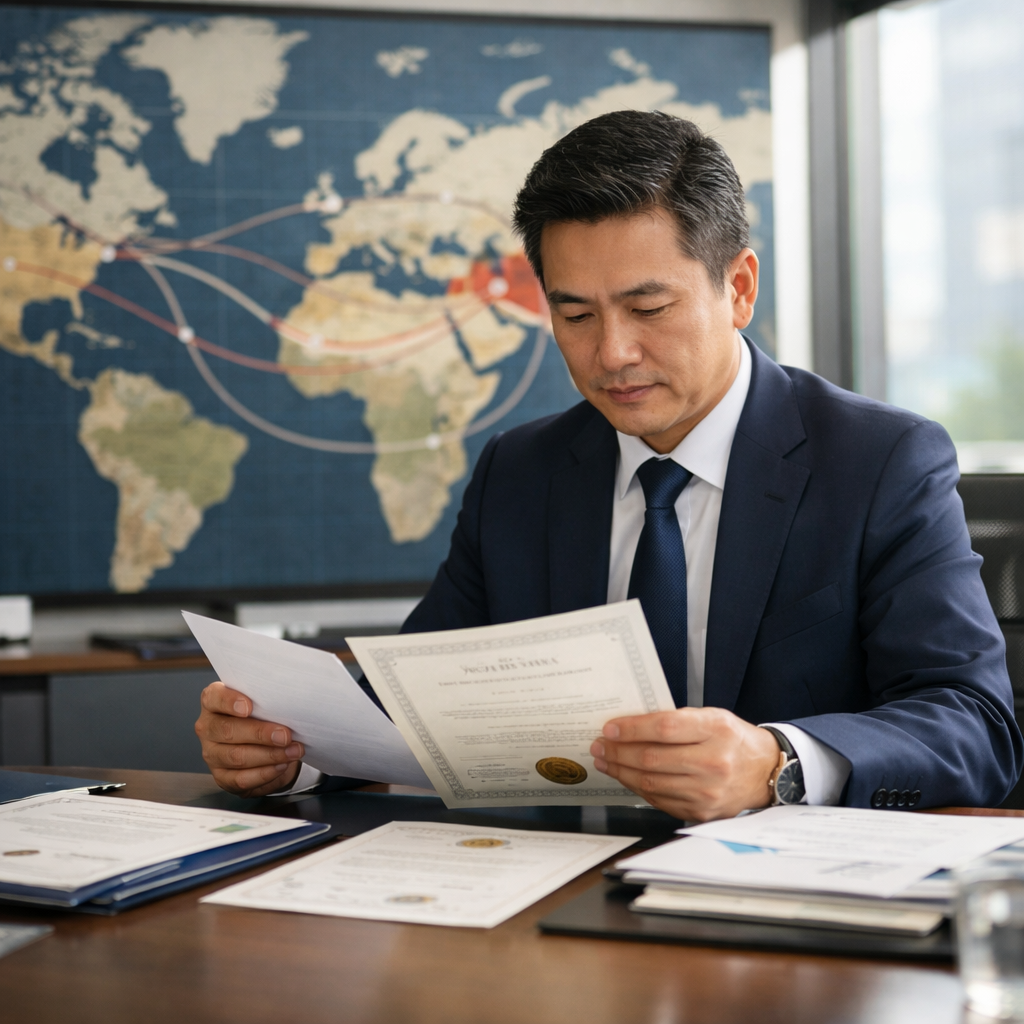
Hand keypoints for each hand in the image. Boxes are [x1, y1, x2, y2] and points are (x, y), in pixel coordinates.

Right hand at [195, 681, 304, 796]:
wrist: (265, 743)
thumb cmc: (262, 714)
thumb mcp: (263, 701)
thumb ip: (266, 699)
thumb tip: (287, 702)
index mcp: (213, 702)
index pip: (214, 698)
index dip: (229, 701)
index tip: (249, 707)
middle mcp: (208, 727)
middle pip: (228, 730)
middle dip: (260, 733)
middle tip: (285, 735)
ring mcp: (211, 754)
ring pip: (236, 756)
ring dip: (269, 755)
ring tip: (292, 751)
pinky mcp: (221, 776)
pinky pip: (241, 779)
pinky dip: (264, 773)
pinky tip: (281, 766)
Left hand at [589, 707, 780, 820]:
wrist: (764, 771)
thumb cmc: (733, 739)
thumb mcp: (711, 717)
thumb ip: (676, 720)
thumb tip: (631, 725)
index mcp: (716, 730)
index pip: (665, 728)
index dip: (632, 729)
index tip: (609, 728)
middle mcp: (714, 762)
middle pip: (652, 758)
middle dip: (617, 752)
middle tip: (599, 746)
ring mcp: (708, 791)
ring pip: (651, 782)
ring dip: (621, 771)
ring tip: (606, 761)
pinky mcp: (702, 811)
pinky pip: (659, 800)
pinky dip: (638, 787)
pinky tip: (626, 776)